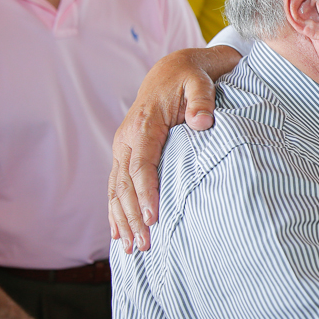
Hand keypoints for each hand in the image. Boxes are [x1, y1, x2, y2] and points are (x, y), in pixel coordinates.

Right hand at [108, 47, 237, 251]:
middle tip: (146, 245)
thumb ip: (202, 100)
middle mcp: (127, 137)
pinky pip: (116, 186)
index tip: (154, 218)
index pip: (142, 165)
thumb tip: (202, 122)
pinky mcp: (126, 153)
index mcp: (144, 124)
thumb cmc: (191, 77)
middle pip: (124, 184)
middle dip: (133, 217)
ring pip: (116, 189)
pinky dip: (116, 211)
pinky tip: (119, 234)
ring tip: (132, 249)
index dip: (146, 193)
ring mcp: (124, 146)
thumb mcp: (201, 81)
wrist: (172, 68)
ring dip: (123, 220)